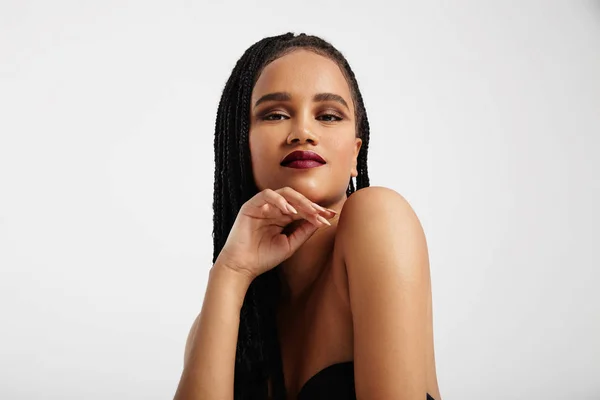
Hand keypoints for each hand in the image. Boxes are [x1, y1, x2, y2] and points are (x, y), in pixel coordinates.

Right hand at [216, 187, 335, 279]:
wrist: (242, 267)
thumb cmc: (263, 258)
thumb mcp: (290, 245)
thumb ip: (304, 232)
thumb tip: (321, 220)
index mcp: (282, 217)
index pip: (302, 209)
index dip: (317, 212)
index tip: (331, 217)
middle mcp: (274, 209)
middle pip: (296, 200)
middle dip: (312, 206)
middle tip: (323, 213)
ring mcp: (263, 206)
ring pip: (285, 193)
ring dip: (299, 201)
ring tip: (309, 211)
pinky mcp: (251, 205)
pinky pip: (267, 195)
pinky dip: (279, 200)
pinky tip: (289, 211)